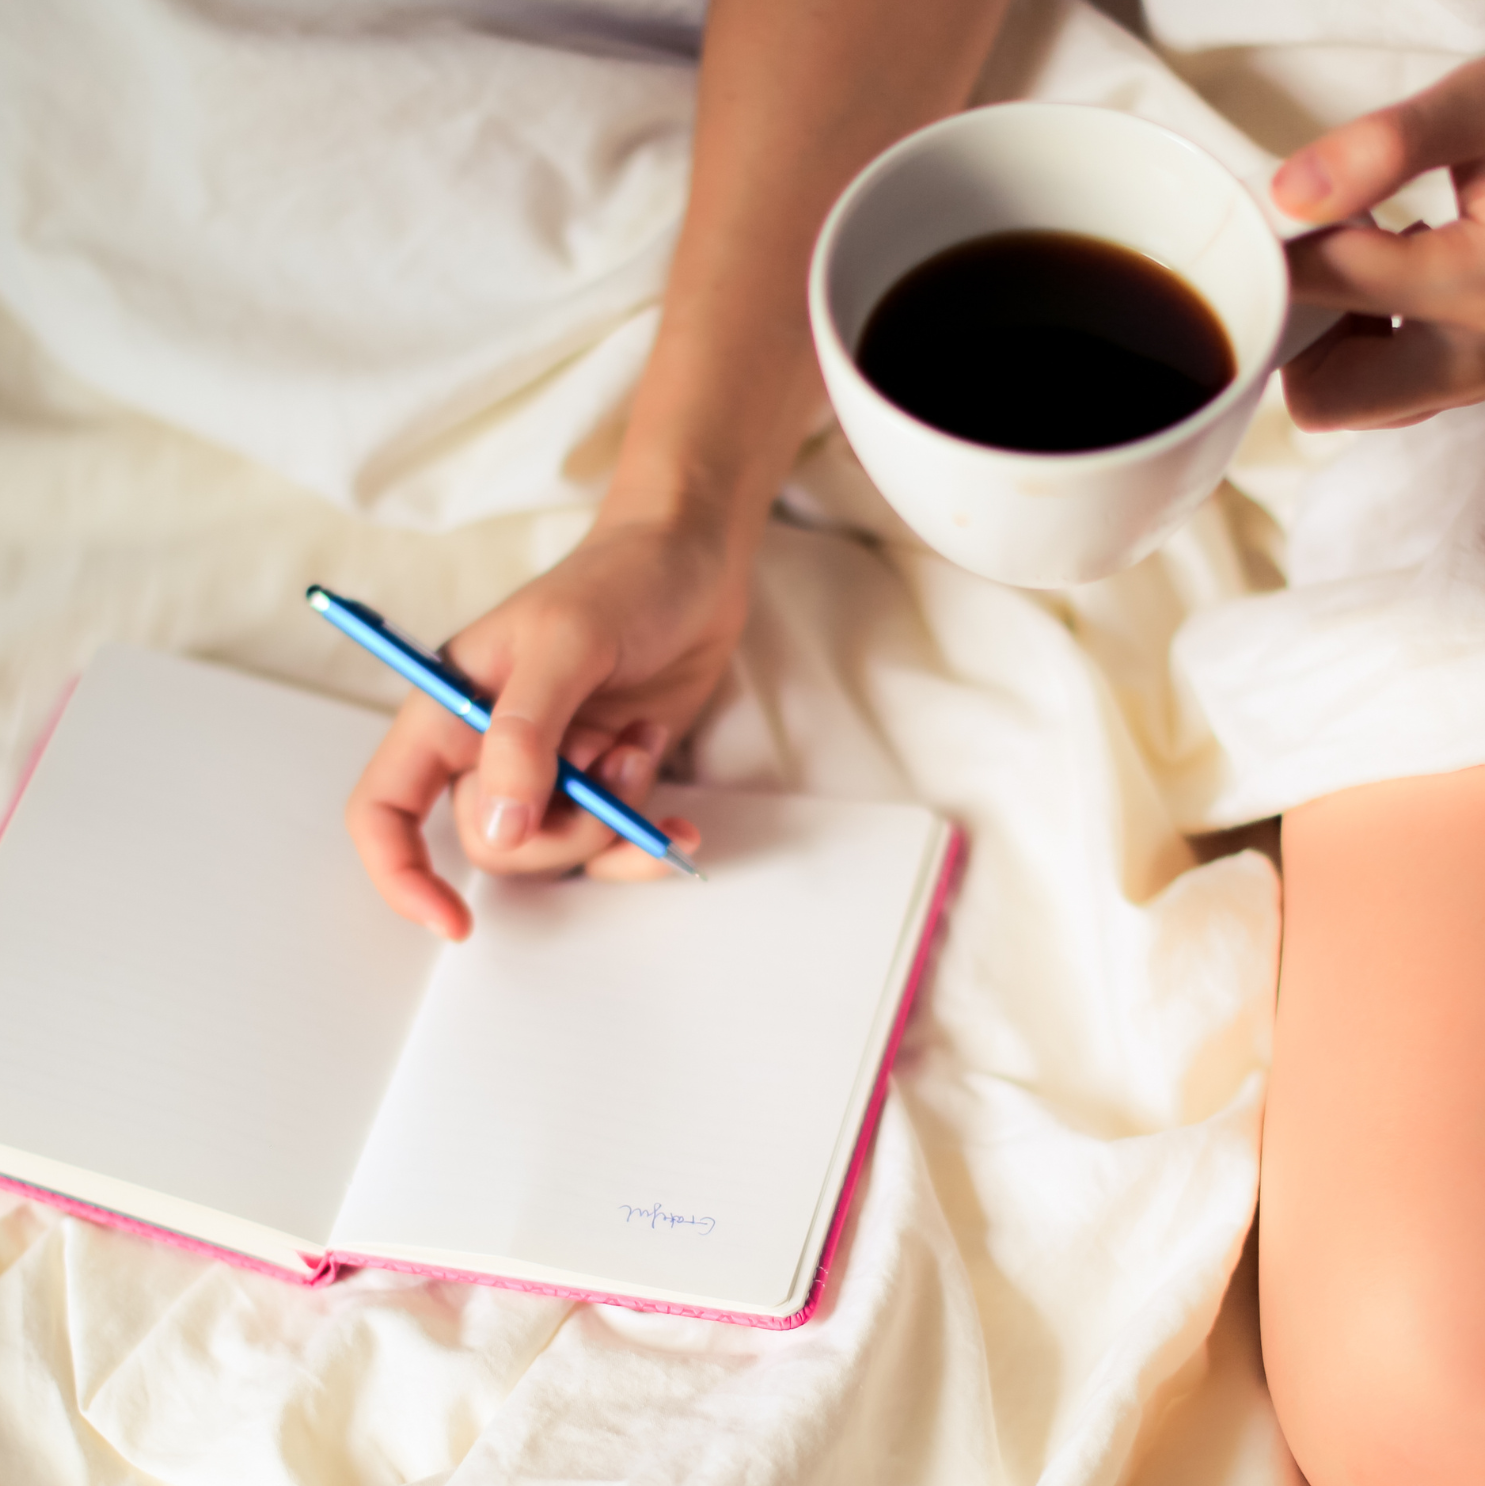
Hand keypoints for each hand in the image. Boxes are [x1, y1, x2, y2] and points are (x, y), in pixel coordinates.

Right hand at [347, 514, 744, 938]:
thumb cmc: (621, 580)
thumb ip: (526, 733)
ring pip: (558, 851)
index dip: (398, 871)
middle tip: (612, 768)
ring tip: (642, 748)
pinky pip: (611, 847)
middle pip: (494, 844)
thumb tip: (501, 830)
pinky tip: (680, 823)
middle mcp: (490, 748)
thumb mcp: (568, 643)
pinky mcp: (606, 779)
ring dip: (613, 821)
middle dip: (562, 830)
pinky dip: (645, 843)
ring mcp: (552, 769)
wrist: (697, 562)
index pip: (385, 807)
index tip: (452, 920)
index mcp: (449, 708)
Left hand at [1272, 56, 1484, 430]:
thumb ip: (1394, 145)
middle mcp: (1482, 357)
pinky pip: (1395, 392)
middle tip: (1329, 250)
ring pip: (1355, 404)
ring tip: (1375, 251)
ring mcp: (1483, 379)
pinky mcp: (1481, 379)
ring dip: (1338, 339)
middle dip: (1303, 330)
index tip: (1275, 211)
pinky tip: (1404, 272)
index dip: (1274, 247)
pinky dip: (1375, 342)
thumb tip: (1291, 194)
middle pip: (1323, 399)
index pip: (1317, 288)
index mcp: (1479, 284)